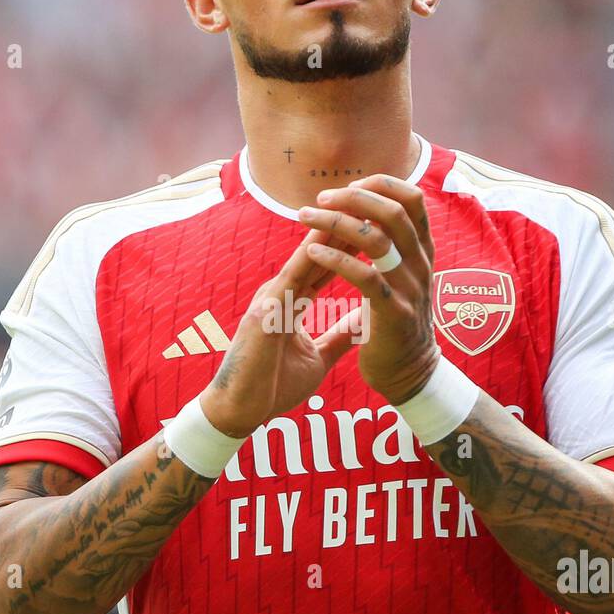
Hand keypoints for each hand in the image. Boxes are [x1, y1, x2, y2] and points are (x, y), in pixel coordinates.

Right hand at [200, 223, 359, 436]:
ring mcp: (269, 300)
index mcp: (290, 302)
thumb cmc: (271, 387)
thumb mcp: (317, 359)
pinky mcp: (263, 314)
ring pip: (305, 259)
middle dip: (343, 228)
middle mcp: (279, 293)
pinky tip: (323, 240)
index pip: (324, 266)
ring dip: (328, 234)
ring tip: (352, 208)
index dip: (348, 245)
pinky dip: (308, 260)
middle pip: (317, 254)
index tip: (374, 225)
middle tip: (369, 202)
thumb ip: (339, 337)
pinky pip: (289, 281)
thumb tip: (365, 321)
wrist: (239, 412)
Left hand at [297, 174, 441, 404]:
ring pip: (378, 240)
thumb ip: (392, 249)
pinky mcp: (394, 313)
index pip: (413, 199)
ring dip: (337, 222)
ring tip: (306, 217)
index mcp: (423, 252)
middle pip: (394, 211)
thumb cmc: (398, 323)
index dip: (381, 184)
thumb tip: (371, 216)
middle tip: (321, 197)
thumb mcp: (402, 278)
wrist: (410, 374)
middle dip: (354, 196)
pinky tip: (312, 252)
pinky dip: (336, 259)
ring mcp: (410, 288)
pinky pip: (365, 277)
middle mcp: (422, 264)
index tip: (351, 185)